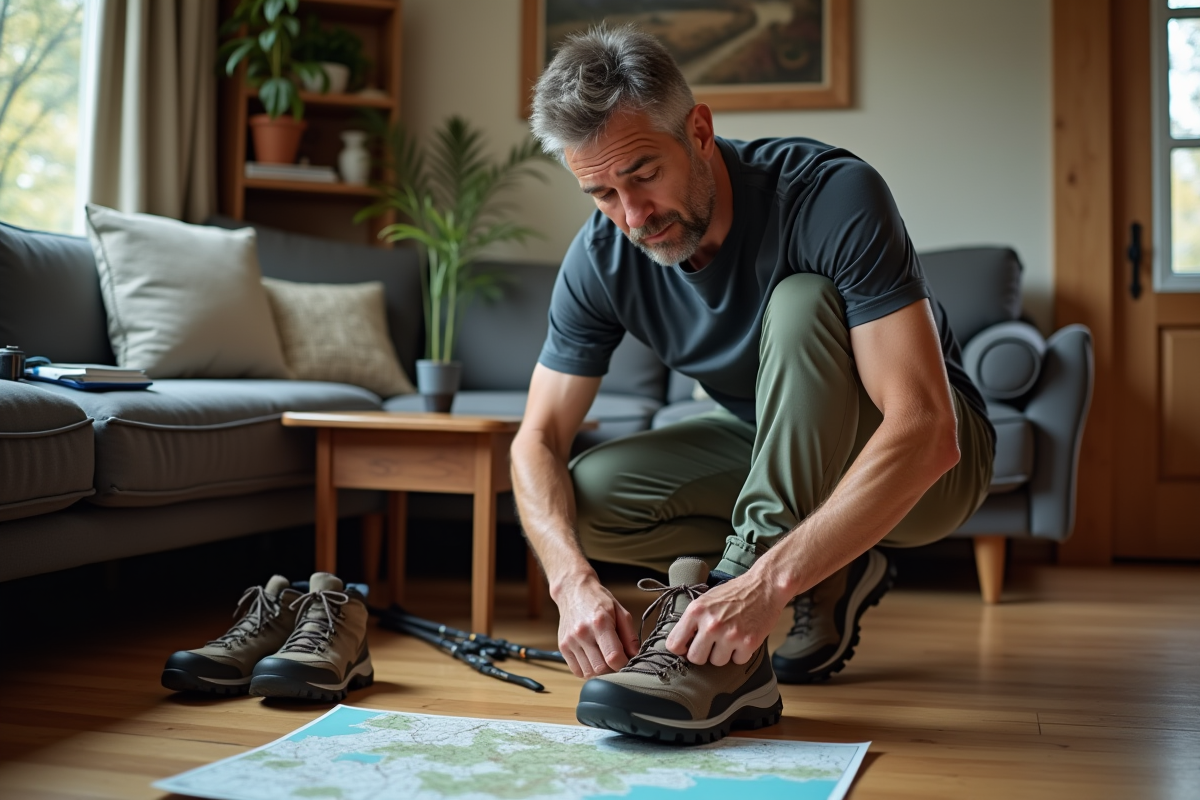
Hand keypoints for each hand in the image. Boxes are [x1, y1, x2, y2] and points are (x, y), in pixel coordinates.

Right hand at [554, 576, 639, 678]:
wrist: (573, 591)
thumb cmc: (598, 600)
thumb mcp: (620, 612)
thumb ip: (630, 636)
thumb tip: (636, 656)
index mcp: (600, 623)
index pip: (613, 657)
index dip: (625, 664)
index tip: (628, 661)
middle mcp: (582, 633)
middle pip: (601, 669)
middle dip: (613, 670)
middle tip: (618, 661)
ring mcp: (570, 641)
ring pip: (589, 673)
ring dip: (601, 672)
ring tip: (605, 659)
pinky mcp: (563, 647)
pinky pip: (577, 671)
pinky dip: (588, 671)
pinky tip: (594, 659)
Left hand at [665, 570, 788, 665]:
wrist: (764, 586)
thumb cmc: (734, 593)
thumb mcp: (706, 600)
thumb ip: (692, 620)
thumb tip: (679, 644)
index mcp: (696, 611)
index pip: (674, 644)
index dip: (680, 648)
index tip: (687, 647)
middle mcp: (711, 624)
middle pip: (695, 658)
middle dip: (703, 654)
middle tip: (712, 644)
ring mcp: (730, 635)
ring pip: (717, 662)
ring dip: (723, 654)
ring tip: (730, 637)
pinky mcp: (748, 643)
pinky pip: (737, 661)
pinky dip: (740, 653)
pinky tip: (743, 638)